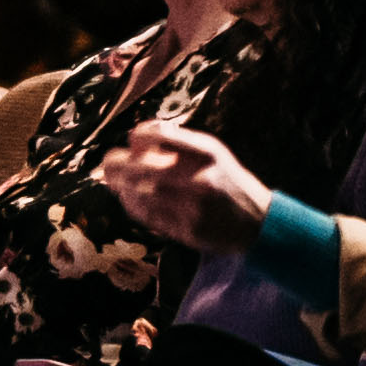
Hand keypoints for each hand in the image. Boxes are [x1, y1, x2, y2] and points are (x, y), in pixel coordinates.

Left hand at [103, 120, 274, 250]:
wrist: (258, 222)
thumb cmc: (229, 181)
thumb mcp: (214, 152)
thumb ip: (180, 142)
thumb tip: (136, 136)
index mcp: (207, 153)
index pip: (159, 134)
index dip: (137, 136)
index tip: (132, 139)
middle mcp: (200, 178)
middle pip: (141, 168)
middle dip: (115, 165)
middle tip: (107, 163)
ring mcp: (193, 207)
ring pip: (139, 195)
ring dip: (120, 188)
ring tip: (116, 183)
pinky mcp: (187, 230)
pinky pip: (149, 217)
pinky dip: (132, 206)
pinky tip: (129, 199)